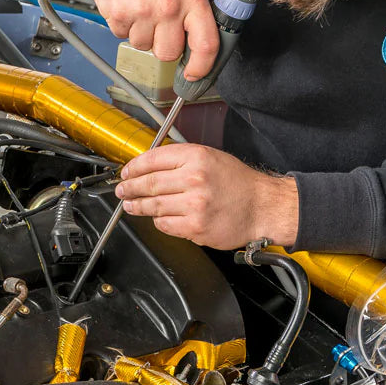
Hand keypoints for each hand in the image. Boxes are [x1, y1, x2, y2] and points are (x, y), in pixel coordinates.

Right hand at [84, 0, 217, 78]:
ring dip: (140, 32)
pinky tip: (126, 3)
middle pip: (168, 53)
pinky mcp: (117, 14)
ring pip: (142, 46)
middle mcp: (168, 7)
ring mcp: (141, 12)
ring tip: (140, 5)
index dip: (201, 67)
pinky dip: (122, 24)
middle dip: (162, 44)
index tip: (194, 74)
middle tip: (158, 22)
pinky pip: (121, 35)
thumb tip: (196, 46)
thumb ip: (193, 12)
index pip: (205, 45)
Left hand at [115, 144, 298, 248]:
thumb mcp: (211, 157)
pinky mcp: (195, 226)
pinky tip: (157, 218)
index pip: (153, 159)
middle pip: (148, 183)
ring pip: (153, 205)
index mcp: (196, 157)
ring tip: (131, 205)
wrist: (263, 207)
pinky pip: (165, 224)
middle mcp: (194, 179)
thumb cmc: (239, 183)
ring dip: (137, 206)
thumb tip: (149, 166)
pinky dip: (158, 221)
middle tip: (122, 190)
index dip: (134, 167)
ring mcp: (194, 204)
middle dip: (129, 188)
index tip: (126, 172)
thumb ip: (181, 160)